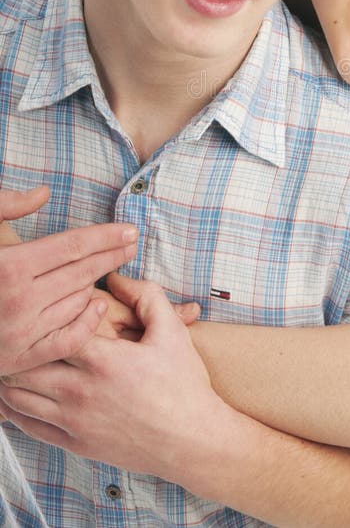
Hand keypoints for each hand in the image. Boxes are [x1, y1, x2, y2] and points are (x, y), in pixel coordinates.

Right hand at [0, 186, 138, 373]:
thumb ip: (7, 206)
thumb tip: (43, 193)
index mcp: (9, 266)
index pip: (72, 246)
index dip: (106, 236)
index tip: (129, 230)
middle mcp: (18, 301)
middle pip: (82, 273)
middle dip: (112, 255)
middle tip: (133, 243)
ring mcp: (20, 334)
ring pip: (78, 303)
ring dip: (97, 284)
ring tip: (109, 267)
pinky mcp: (20, 360)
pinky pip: (69, 340)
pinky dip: (87, 323)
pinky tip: (97, 304)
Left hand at [0, 275, 231, 490]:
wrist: (192, 440)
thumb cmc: (184, 384)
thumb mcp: (171, 330)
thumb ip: (145, 296)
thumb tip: (116, 278)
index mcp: (102, 360)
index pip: (54, 328)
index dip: (48, 312)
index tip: (50, 303)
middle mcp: (80, 391)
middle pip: (26, 363)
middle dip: (22, 343)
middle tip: (19, 328)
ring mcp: (74, 421)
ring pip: (18, 395)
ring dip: (12, 374)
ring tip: (14, 356)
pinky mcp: (74, 444)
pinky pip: (28, 425)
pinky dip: (13, 407)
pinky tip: (12, 394)